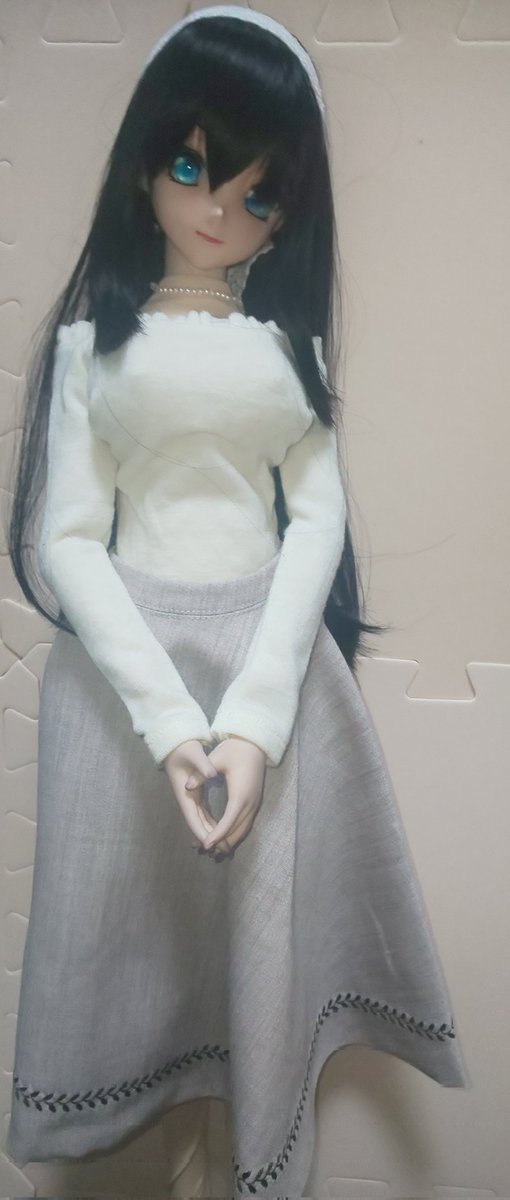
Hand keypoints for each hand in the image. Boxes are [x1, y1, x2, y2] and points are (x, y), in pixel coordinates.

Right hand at [161, 739, 231, 855]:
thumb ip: (203, 764)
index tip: (211, 844)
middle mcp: (186, 798)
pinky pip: (204, 812)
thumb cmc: (184, 748)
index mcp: (185, 793)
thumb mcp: (194, 754)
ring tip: (223, 845)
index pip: (193, 818)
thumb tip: (212, 773)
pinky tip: (219, 829)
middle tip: (222, 851)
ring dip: (210, 832)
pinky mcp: (195, 794)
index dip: (201, 832)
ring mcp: (190, 797)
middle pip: (197, 824)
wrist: (175, 743)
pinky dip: (211, 822)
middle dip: (208, 837)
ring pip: (201, 820)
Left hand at [186, 735, 266, 855]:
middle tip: (204, 851)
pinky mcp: (254, 803)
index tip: (206, 844)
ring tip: (213, 850)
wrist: (254, 745)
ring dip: (229, 841)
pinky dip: (235, 834)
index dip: (217, 834)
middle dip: (222, 843)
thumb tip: (187, 786)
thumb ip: (201, 773)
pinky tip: (225, 838)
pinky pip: (245, 824)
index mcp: (240, 794)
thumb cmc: (234, 750)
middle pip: (237, 830)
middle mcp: (250, 803)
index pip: (228, 821)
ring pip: (243, 830)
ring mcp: (254, 804)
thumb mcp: (216, 758)